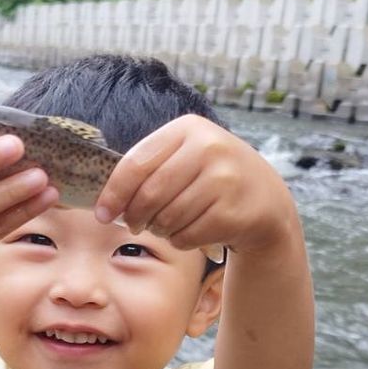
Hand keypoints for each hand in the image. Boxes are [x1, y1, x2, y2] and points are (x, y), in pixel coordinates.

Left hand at [94, 115, 298, 256]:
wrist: (266, 198)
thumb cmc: (213, 177)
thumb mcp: (187, 156)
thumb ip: (150, 168)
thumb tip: (106, 203)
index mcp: (189, 129)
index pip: (136, 163)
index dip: (114, 193)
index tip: (102, 213)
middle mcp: (209, 148)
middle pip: (150, 194)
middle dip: (135, 216)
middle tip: (135, 225)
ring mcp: (225, 180)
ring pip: (167, 218)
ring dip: (159, 229)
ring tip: (167, 225)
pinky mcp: (233, 212)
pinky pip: (186, 235)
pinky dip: (180, 240)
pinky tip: (190, 231)